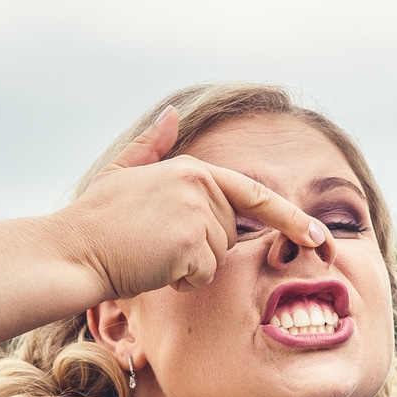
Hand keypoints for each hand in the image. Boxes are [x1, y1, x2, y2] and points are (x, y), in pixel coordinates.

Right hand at [57, 106, 328, 300]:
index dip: (292, 218)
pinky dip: (182, 282)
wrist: (72, 251)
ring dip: (189, 268)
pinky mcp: (192, 241)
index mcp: (192, 168)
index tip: (324, 238)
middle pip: (231, 234)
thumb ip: (151, 146)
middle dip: (202, 251)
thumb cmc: (94, 220)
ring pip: (219, 257)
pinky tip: (152, 269)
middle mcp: (201, 183)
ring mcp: (198, 211)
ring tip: (150, 255)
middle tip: (157, 246)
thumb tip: (170, 113)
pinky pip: (205, 275)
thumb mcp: (123, 174)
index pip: (255, 195)